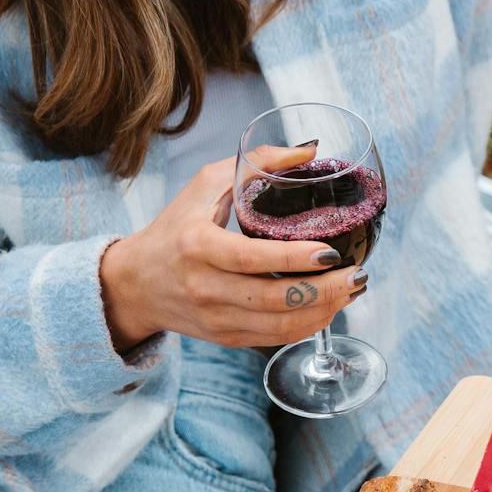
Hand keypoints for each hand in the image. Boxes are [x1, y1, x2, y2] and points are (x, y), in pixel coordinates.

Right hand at [100, 147, 364, 351]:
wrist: (135, 283)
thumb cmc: (174, 228)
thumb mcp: (204, 185)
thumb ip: (256, 164)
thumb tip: (309, 152)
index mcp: (196, 245)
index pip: (251, 258)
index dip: (295, 258)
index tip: (330, 252)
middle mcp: (205, 287)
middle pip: (274, 299)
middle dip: (325, 290)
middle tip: (356, 274)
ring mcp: (216, 318)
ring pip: (280, 325)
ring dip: (324, 311)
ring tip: (350, 289)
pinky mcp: (226, 338)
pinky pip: (275, 339)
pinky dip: (308, 326)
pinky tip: (328, 307)